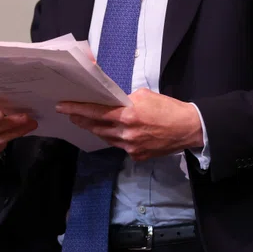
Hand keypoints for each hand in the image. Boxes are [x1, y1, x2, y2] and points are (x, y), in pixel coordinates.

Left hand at [56, 88, 202, 160]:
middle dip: (81, 120)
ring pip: (106, 138)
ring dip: (95, 129)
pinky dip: (114, 138)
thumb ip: (125, 99)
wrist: (189, 128)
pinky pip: (119, 146)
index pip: (96, 112)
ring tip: (86, 122)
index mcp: (128, 115)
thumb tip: (112, 101)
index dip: (77, 109)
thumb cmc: (168, 108)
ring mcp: (131, 147)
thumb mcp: (144, 95)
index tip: (62, 106)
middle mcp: (126, 133)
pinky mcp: (137, 156)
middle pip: (96, 127)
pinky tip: (112, 132)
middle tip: (70, 114)